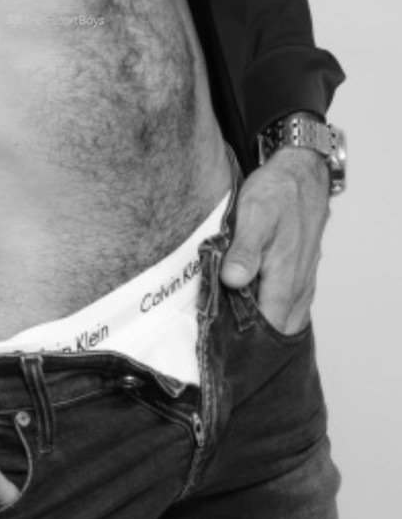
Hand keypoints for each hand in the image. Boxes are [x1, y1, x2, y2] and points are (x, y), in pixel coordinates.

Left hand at [220, 148, 330, 333]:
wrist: (302, 173)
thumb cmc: (277, 193)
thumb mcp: (254, 215)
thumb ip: (245, 251)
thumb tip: (234, 282)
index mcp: (284, 280)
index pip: (265, 329)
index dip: (242, 342)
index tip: (216, 345)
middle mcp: (297, 288)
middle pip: (273, 330)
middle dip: (248, 339)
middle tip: (215, 340)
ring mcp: (302, 283)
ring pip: (282, 320)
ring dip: (258, 327)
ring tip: (228, 329)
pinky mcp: (301, 276)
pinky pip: (287, 307)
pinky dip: (270, 313)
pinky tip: (248, 308)